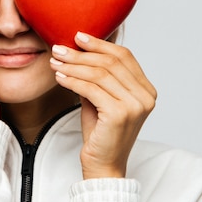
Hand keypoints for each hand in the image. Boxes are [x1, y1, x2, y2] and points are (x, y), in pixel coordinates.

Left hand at [49, 32, 156, 178]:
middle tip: (59, 49)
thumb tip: (76, 49)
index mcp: (146, 89)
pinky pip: (91, 89)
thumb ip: (96, 76)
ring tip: (55, 63)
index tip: (78, 37)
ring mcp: (136, 105)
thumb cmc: (100, 133)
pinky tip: (59, 78)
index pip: (124, 56)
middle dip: (82, 53)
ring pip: (100, 74)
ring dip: (73, 66)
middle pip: (111, 62)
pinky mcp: (120, 114)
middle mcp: (146, 96)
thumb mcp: (99, 98)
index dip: (100, 44)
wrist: (103, 165)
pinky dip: (72, 81)